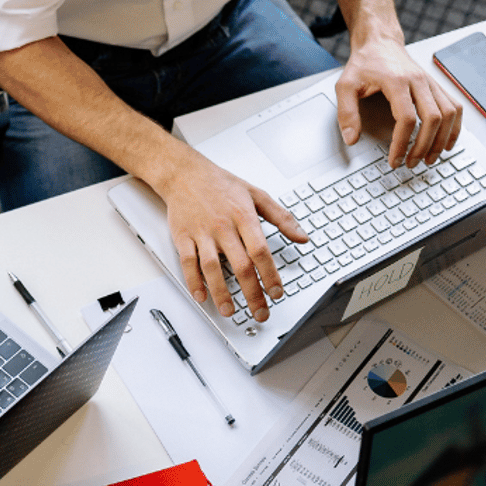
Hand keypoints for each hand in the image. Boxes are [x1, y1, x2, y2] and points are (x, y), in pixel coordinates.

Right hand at [163, 150, 311, 320]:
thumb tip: (302, 236)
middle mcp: (223, 226)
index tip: (277, 292)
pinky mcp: (183, 237)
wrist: (185, 173)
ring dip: (222, 293)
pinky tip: (202, 296)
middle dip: (252, 293)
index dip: (270, 275)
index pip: (261, 251)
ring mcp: (202, 233)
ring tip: (230, 311)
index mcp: (243, 216)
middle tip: (259, 311)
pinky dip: (193, 282)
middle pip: (240, 266)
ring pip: (212, 268)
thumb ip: (282, 217)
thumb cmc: (220, 184)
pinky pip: (188, 263)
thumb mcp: (257, 194)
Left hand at [334, 36, 462, 167]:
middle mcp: (418, 81)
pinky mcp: (436, 86)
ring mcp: (430, 83)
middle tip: (412, 163)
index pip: (406, 118)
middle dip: (424, 146)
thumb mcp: (345, 86)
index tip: (394, 159)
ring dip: (442, 139)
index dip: (402, 143)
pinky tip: (446, 142)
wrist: (379, 42)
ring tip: (430, 158)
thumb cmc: (364, 63)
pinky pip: (454, 107)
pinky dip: (454, 127)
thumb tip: (351, 139)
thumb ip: (346, 113)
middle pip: (433, 118)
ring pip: (449, 113)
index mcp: (396, 81)